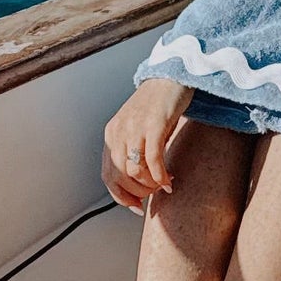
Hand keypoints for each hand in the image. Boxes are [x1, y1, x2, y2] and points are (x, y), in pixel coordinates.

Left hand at [103, 79, 190, 210]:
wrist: (172, 73)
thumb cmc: (158, 104)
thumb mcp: (138, 127)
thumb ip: (133, 150)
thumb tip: (137, 182)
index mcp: (112, 133)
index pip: (108, 175)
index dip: (121, 196)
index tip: (136, 206)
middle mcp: (119, 131)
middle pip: (120, 177)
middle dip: (138, 192)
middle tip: (154, 193)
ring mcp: (135, 127)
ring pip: (134, 172)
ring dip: (150, 185)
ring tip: (163, 183)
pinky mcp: (154, 124)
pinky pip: (153, 160)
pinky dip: (161, 176)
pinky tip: (170, 180)